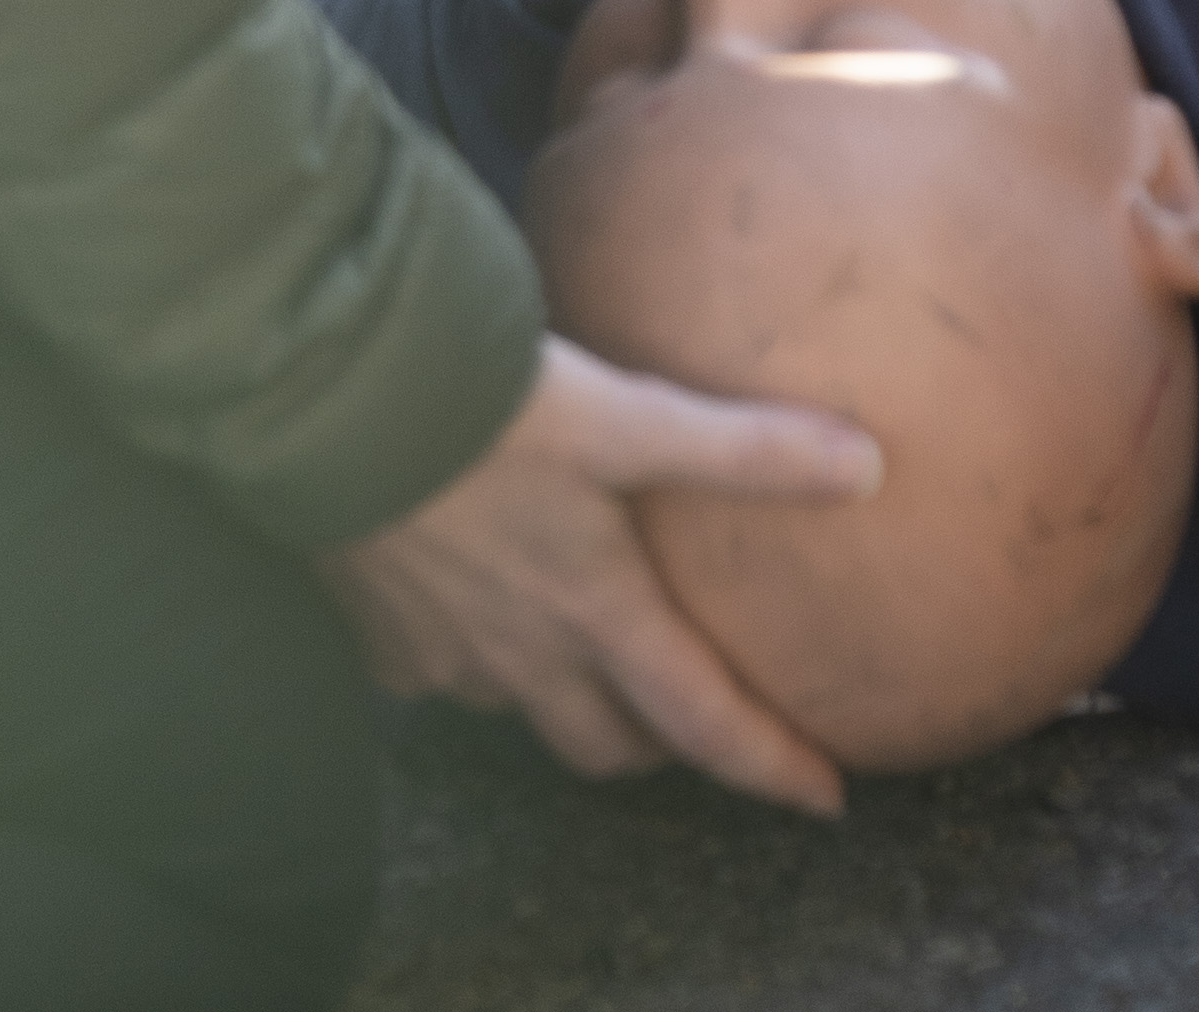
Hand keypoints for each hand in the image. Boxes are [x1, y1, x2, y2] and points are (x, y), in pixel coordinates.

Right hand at [325, 337, 883, 813]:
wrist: (330, 400)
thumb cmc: (486, 409)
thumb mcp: (628, 416)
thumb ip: (744, 448)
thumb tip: (867, 465)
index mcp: (594, 612)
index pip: (703, 719)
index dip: (772, 764)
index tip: (826, 799)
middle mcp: (521, 655)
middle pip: (605, 743)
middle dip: (657, 742)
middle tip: (691, 712)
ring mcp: (444, 655)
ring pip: (522, 707)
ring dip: (561, 690)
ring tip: (581, 641)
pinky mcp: (379, 634)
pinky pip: (438, 671)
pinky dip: (470, 651)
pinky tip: (472, 595)